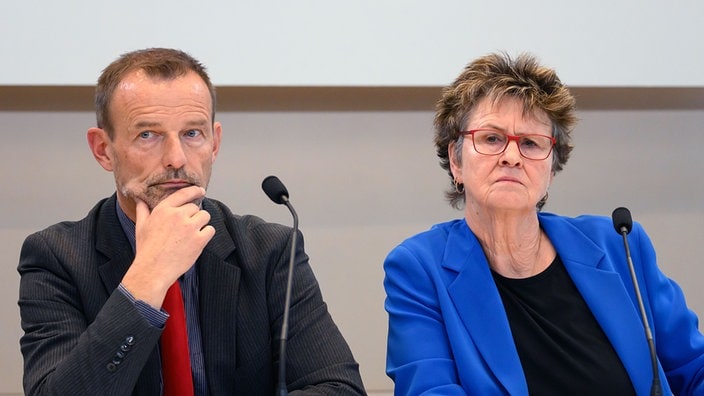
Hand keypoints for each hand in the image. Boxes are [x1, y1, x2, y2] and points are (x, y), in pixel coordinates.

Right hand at [121, 186, 214, 307]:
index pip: (183, 194)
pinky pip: (210, 230)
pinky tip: (197, 241)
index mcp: (164, 210)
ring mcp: (190, 227)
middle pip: (195, 207)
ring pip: (205, 216)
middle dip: (193, 216)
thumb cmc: (146, 250)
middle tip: (186, 228)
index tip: (200, 190)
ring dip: (201, 223)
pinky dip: (206, 235)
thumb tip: (140, 201)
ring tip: (192, 234)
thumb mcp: (141, 227)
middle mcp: (178, 215)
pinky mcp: (199, 240)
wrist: (153, 270)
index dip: (194, 190)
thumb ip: (143, 211)